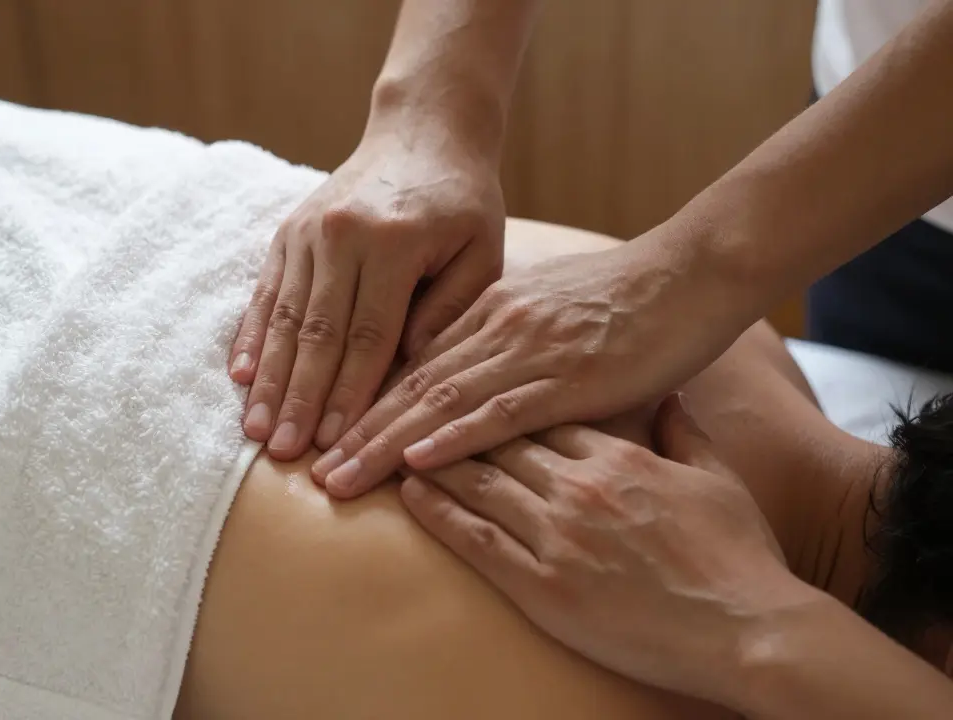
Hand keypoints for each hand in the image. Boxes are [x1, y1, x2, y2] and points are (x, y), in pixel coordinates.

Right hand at [228, 122, 504, 461]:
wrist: (423, 130)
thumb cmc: (462, 203)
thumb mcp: (482, 252)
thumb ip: (450, 310)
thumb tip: (407, 369)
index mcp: (396, 244)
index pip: (369, 336)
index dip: (349, 394)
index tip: (336, 443)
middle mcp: (343, 237)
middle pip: (316, 334)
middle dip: (299, 400)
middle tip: (283, 453)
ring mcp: (308, 232)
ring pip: (284, 318)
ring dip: (269, 379)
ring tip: (255, 431)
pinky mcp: (288, 232)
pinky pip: (265, 293)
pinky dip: (252, 337)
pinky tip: (240, 377)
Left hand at [312, 239, 744, 496]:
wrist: (698, 269)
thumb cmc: (634, 303)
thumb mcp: (557, 319)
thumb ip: (517, 354)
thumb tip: (488, 392)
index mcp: (490, 316)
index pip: (411, 368)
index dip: (361, 407)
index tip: (324, 441)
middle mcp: (497, 329)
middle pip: (408, 387)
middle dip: (354, 433)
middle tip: (308, 473)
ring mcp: (531, 349)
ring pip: (438, 401)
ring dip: (382, 444)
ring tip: (338, 479)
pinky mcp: (571, 374)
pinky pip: (501, 409)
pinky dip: (454, 436)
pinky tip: (416, 461)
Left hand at [400, 394, 812, 702]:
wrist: (751, 629)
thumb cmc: (740, 555)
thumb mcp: (716, 476)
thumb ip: (684, 430)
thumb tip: (670, 397)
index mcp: (619, 454)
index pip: (540, 412)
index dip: (496, 399)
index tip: (462, 386)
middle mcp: (580, 484)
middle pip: (496, 438)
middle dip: (445, 421)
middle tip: (402, 405)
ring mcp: (559, 533)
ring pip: (477, 480)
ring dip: (427, 459)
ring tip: (387, 443)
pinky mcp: (544, 585)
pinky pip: (477, 538)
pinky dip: (438, 512)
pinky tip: (407, 490)